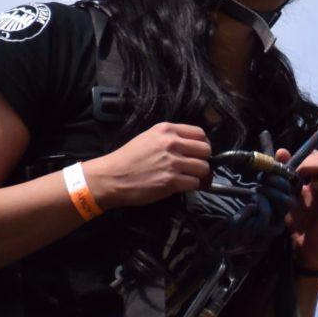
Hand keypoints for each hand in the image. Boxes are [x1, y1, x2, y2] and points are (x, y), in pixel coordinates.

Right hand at [90, 123, 211, 208]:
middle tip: (193, 168)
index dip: (202, 144)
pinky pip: (196, 183)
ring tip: (187, 178)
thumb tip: (191, 147)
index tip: (197, 153)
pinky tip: (181, 186)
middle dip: (202, 160)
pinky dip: (191, 187)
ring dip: (198, 175)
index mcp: (166, 130)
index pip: (199, 133)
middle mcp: (171, 143)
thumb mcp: (148, 138)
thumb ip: (170, 138)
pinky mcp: (172, 181)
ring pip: (204, 168)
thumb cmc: (127, 159)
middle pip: (205, 150)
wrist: (111, 177)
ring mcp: (172, 162)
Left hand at [280, 146, 317, 264]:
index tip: (289, 166)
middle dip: (307, 162)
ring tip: (303, 183)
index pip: (316, 157)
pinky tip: (314, 189)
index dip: (304, 158)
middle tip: (294, 174)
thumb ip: (286, 173)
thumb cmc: (297, 221)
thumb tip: (281, 150)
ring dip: (315, 170)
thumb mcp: (288, 194)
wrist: (303, 246)